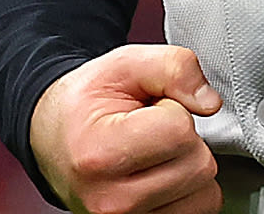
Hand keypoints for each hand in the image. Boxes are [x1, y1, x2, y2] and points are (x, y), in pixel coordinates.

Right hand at [30, 44, 225, 213]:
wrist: (53, 139)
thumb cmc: (85, 104)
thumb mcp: (124, 65)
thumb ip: (173, 67)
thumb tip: (210, 102)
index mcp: (99, 155)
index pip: (179, 130)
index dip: (172, 108)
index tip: (146, 110)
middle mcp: (111, 201)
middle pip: (199, 165)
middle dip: (183, 139)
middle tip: (149, 130)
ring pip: (206, 194)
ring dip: (188, 166)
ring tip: (153, 153)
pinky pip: (200, 210)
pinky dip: (189, 190)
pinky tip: (160, 174)